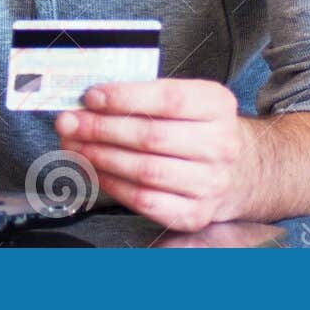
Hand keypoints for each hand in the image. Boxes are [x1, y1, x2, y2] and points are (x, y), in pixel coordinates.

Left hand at [54, 78, 256, 232]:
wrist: (240, 171)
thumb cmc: (201, 129)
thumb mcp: (188, 99)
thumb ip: (145, 96)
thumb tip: (91, 101)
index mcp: (217, 106)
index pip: (168, 99)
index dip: (124, 98)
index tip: (91, 96)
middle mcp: (219, 145)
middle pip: (150, 136)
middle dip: (100, 128)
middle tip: (69, 122)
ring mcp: (210, 183)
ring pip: (144, 170)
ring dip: (100, 157)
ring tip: (75, 145)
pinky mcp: (195, 213)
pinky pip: (144, 200)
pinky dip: (113, 184)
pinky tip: (95, 170)